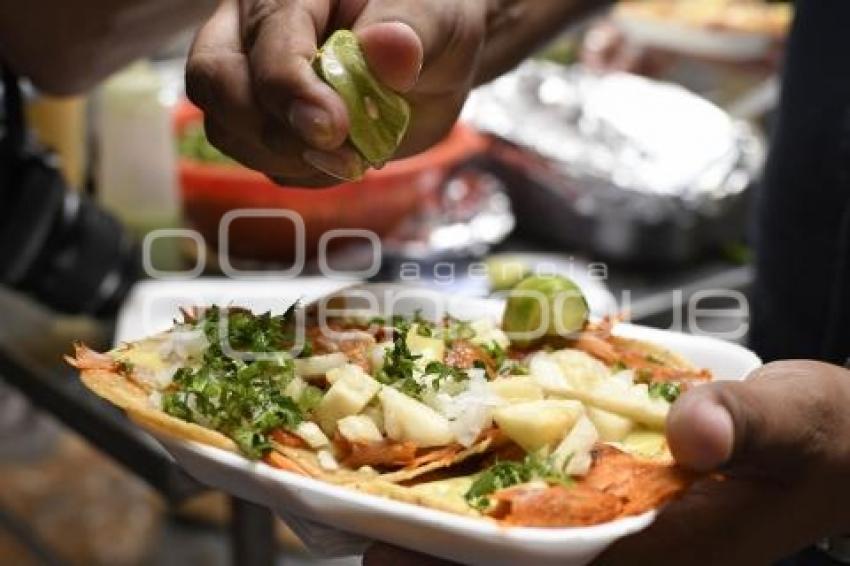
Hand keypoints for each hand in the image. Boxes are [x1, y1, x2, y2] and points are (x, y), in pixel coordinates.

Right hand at [186, 0, 487, 185]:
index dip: (291, 90)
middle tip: (340, 152)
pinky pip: (261, 161)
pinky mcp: (266, 125)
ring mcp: (252, 80)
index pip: (264, 41)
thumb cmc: (431, 24)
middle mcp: (254, 30)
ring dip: (289, 159)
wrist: (436, 61)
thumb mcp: (436, 18)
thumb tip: (387, 51)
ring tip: (352, 157)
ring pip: (228, 130)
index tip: (334, 126)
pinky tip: (344, 159)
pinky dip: (302, 172)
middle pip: (215, 83)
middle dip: (274, 129)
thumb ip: (409, 29)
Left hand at [361, 361, 849, 565]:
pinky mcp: (629, 504)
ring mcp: (629, 528)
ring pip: (530, 539)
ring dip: (467, 528)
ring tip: (397, 504)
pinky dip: (505, 494)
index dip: (471, 564)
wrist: (835, 445)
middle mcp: (637, 548)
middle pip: (523, 563)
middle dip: (447, 557)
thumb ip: (747, 423)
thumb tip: (695, 430)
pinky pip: (554, 507)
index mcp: (670, 548)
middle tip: (372, 533)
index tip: (394, 550)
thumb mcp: (796, 420)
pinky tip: (471, 467)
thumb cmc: (823, 439)